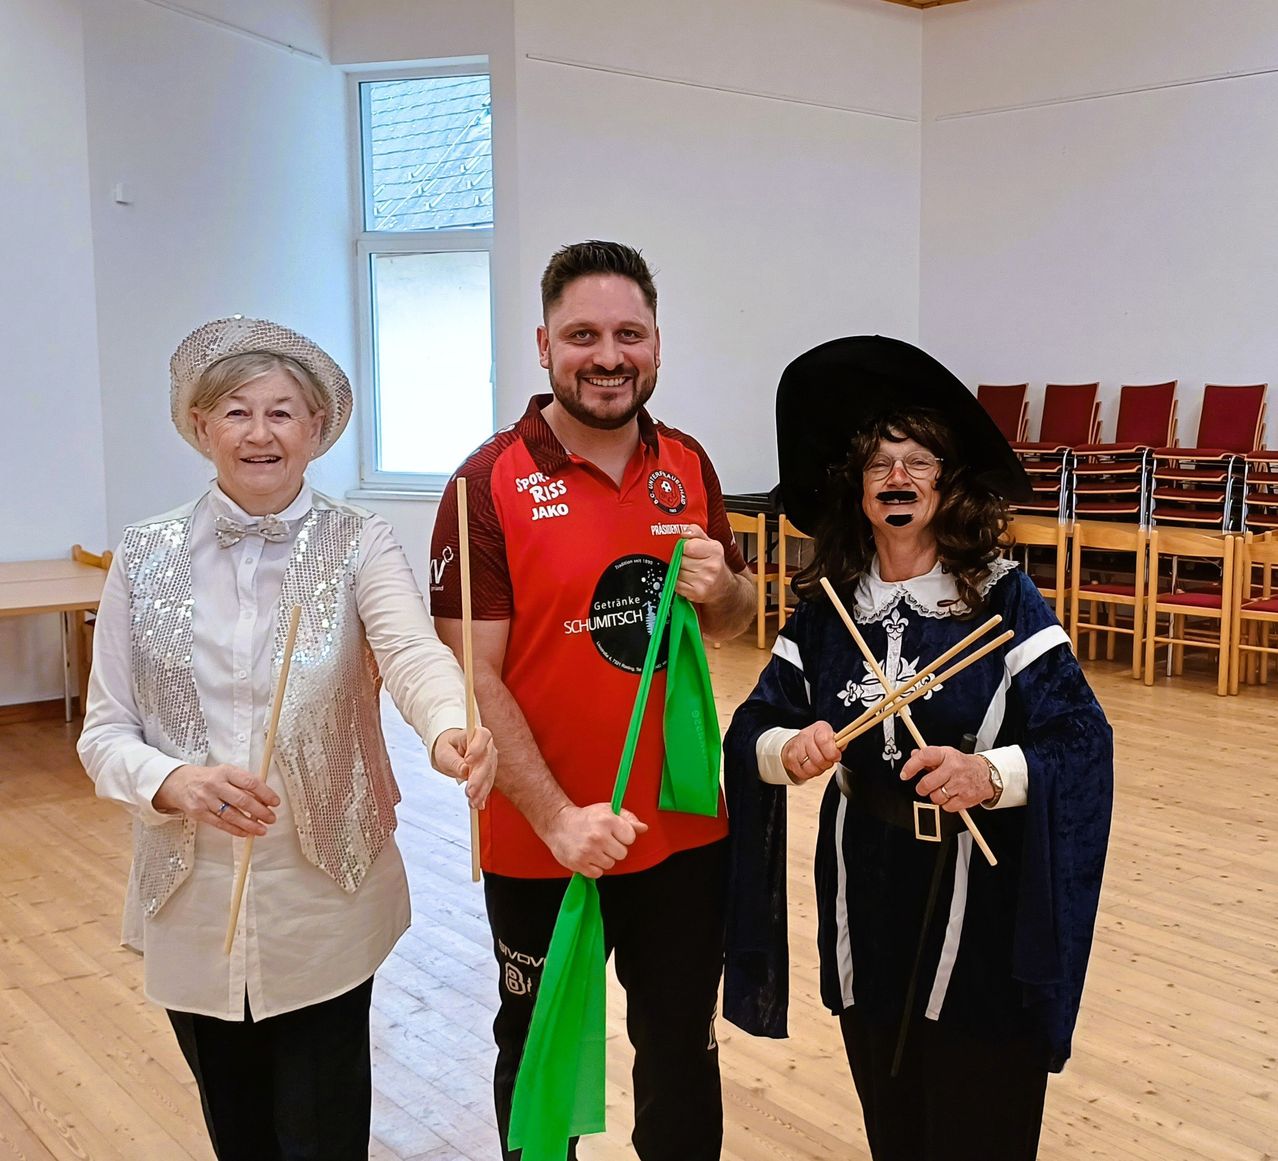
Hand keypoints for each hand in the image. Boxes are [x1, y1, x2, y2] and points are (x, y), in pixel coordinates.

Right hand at [153, 764, 279, 836]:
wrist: (180, 783)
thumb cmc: (209, 778)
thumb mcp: (227, 773)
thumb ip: (244, 783)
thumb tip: (265, 798)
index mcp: (226, 771)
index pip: (250, 782)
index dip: (265, 793)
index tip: (275, 802)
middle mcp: (215, 784)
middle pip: (242, 800)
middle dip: (260, 811)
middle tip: (271, 818)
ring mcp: (206, 799)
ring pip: (231, 815)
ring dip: (249, 824)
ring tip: (262, 829)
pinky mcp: (199, 812)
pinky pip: (220, 823)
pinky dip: (235, 830)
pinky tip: (246, 833)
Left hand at [432, 726, 497, 808]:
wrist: (451, 753)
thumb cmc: (447, 748)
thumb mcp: (444, 752)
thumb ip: (454, 761)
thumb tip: (464, 770)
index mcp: (476, 734)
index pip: (483, 736)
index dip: (478, 747)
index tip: (468, 760)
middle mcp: (487, 746)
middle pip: (487, 761)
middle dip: (479, 778)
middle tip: (469, 791)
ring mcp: (490, 760)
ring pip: (489, 775)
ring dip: (481, 790)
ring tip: (472, 803)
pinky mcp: (489, 773)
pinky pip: (487, 784)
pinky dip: (482, 795)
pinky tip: (477, 804)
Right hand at [542, 802, 648, 877]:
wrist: (558, 823)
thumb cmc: (586, 817)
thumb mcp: (608, 811)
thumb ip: (628, 819)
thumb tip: (644, 828)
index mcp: (608, 820)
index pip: (630, 838)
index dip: (623, 836)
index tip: (614, 833)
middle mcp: (599, 836)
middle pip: (622, 854)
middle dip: (614, 849)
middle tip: (602, 841)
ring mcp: (588, 850)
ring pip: (610, 864)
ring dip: (604, 858)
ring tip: (593, 848)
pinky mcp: (579, 863)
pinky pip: (597, 873)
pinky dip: (593, 868)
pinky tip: (587, 856)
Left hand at [676, 525, 732, 603]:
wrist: (724, 587)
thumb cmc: (714, 563)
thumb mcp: (709, 543)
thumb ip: (696, 532)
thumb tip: (684, 532)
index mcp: (715, 551)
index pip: (687, 546)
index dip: (684, 547)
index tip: (687, 549)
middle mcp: (711, 567)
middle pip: (680, 559)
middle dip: (680, 559)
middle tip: (689, 561)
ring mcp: (704, 581)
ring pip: (676, 571)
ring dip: (678, 571)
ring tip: (689, 571)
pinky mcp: (696, 593)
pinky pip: (676, 584)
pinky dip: (678, 582)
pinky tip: (688, 580)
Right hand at [781, 722, 840, 782]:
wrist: (797, 744)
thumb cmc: (818, 742)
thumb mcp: (831, 738)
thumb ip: (840, 742)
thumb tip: (842, 744)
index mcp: (819, 729)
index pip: (825, 741)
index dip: (832, 752)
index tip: (836, 756)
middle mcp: (806, 736)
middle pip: (819, 759)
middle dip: (826, 764)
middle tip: (827, 760)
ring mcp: (796, 747)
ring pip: (811, 768)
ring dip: (818, 769)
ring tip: (819, 764)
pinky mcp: (790, 759)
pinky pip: (803, 773)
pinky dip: (809, 773)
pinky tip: (810, 766)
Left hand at [900, 745, 993, 811]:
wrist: (986, 774)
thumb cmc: (962, 765)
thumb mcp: (946, 754)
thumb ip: (928, 755)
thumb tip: (913, 754)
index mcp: (946, 754)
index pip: (924, 757)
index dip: (911, 766)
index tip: (904, 774)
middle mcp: (953, 768)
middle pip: (927, 783)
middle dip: (922, 788)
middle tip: (925, 787)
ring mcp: (960, 784)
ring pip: (935, 797)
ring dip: (935, 796)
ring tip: (942, 789)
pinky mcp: (966, 798)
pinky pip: (946, 807)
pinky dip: (946, 804)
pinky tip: (951, 795)